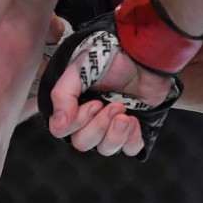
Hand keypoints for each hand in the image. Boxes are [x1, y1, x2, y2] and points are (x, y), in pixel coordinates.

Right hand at [48, 48, 172, 149]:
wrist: (143, 54)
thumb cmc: (110, 56)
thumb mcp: (79, 69)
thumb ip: (63, 94)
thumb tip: (59, 125)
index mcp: (73, 104)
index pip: (63, 131)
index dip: (78, 122)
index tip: (94, 103)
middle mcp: (90, 118)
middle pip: (83, 143)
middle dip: (99, 126)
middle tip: (115, 105)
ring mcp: (112, 124)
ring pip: (105, 149)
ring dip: (115, 134)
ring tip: (125, 113)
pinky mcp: (134, 127)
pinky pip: (130, 148)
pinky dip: (132, 139)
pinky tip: (134, 121)